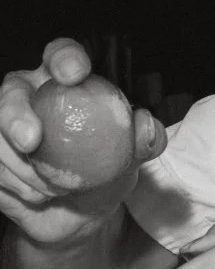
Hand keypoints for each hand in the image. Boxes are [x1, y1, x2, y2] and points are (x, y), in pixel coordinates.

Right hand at [0, 38, 165, 244]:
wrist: (81, 213)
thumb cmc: (106, 173)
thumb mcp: (133, 157)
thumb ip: (146, 139)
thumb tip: (145, 123)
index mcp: (65, 85)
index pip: (61, 55)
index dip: (64, 57)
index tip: (75, 74)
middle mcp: (29, 97)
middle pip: (11, 92)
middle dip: (14, 114)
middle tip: (30, 141)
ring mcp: (3, 128)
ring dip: (21, 167)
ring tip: (55, 188)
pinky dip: (15, 186)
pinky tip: (38, 196)